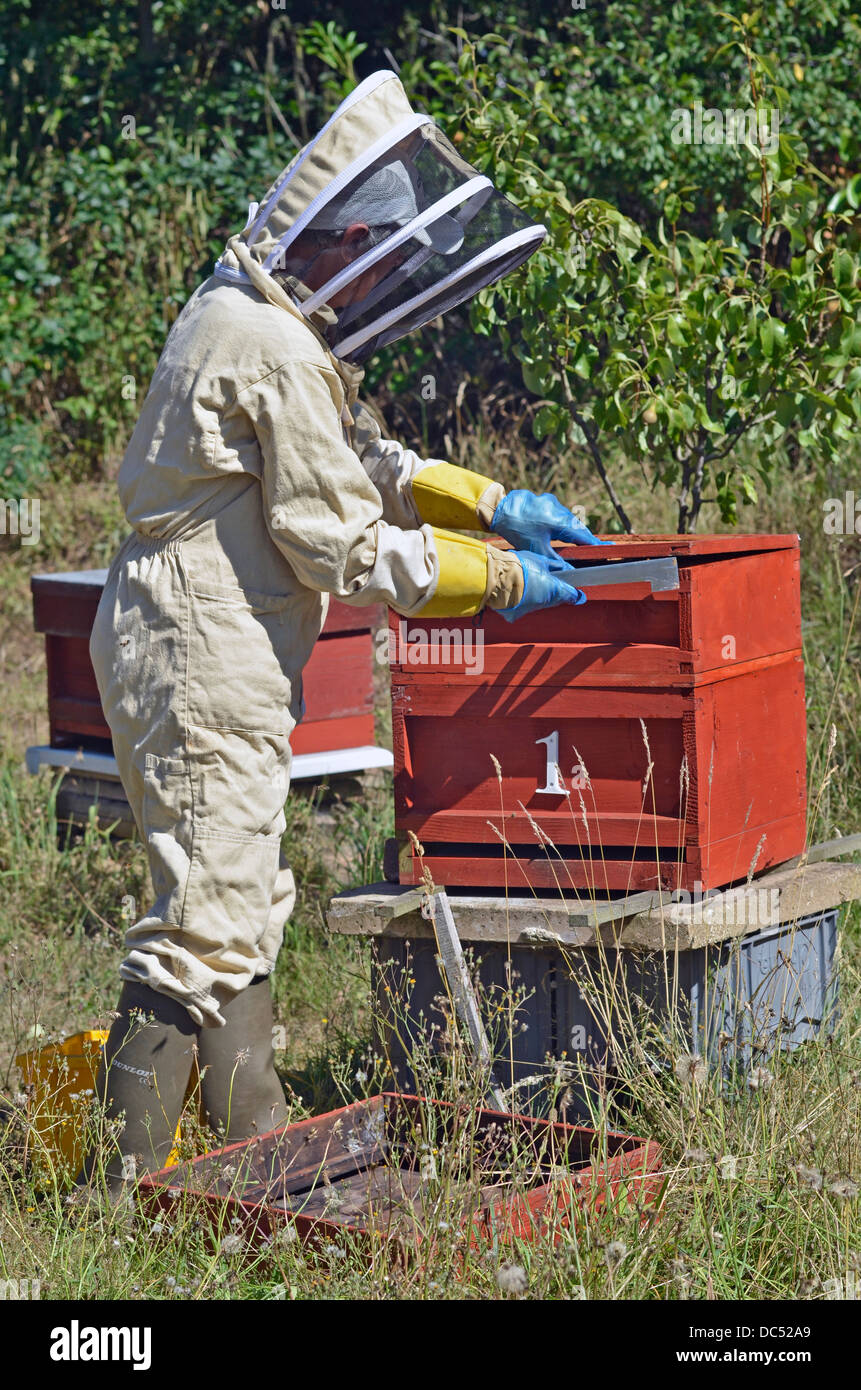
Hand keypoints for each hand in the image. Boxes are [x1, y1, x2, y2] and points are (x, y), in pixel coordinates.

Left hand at [490, 489, 611, 557]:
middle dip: (583, 539)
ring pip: (566, 520)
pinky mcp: (544, 501)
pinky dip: (558, 524)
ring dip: (569, 531)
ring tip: (574, 543)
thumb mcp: (537, 549)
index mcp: (561, 521)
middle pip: (577, 527)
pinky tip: (554, 531)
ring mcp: (551, 503)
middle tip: (593, 549)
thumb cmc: (517, 529)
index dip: (596, 545)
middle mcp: (560, 509)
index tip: (609, 549)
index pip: (584, 536)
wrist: (499, 509)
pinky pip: (557, 514)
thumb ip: (556, 561)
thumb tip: (570, 572)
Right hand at [498, 551, 586, 622]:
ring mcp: (529, 610)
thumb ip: (555, 567)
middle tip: (546, 582)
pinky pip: (521, 609)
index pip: (572, 596)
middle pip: (553, 600)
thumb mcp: (540, 560)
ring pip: (537, 604)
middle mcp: (544, 603)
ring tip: (526, 584)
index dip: (576, 595)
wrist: (495, 577)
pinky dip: (520, 602)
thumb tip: (566, 569)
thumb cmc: (518, 566)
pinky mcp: (515, 615)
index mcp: (554, 589)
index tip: (579, 595)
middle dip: (552, 592)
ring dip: (535, 596)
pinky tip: (514, 592)